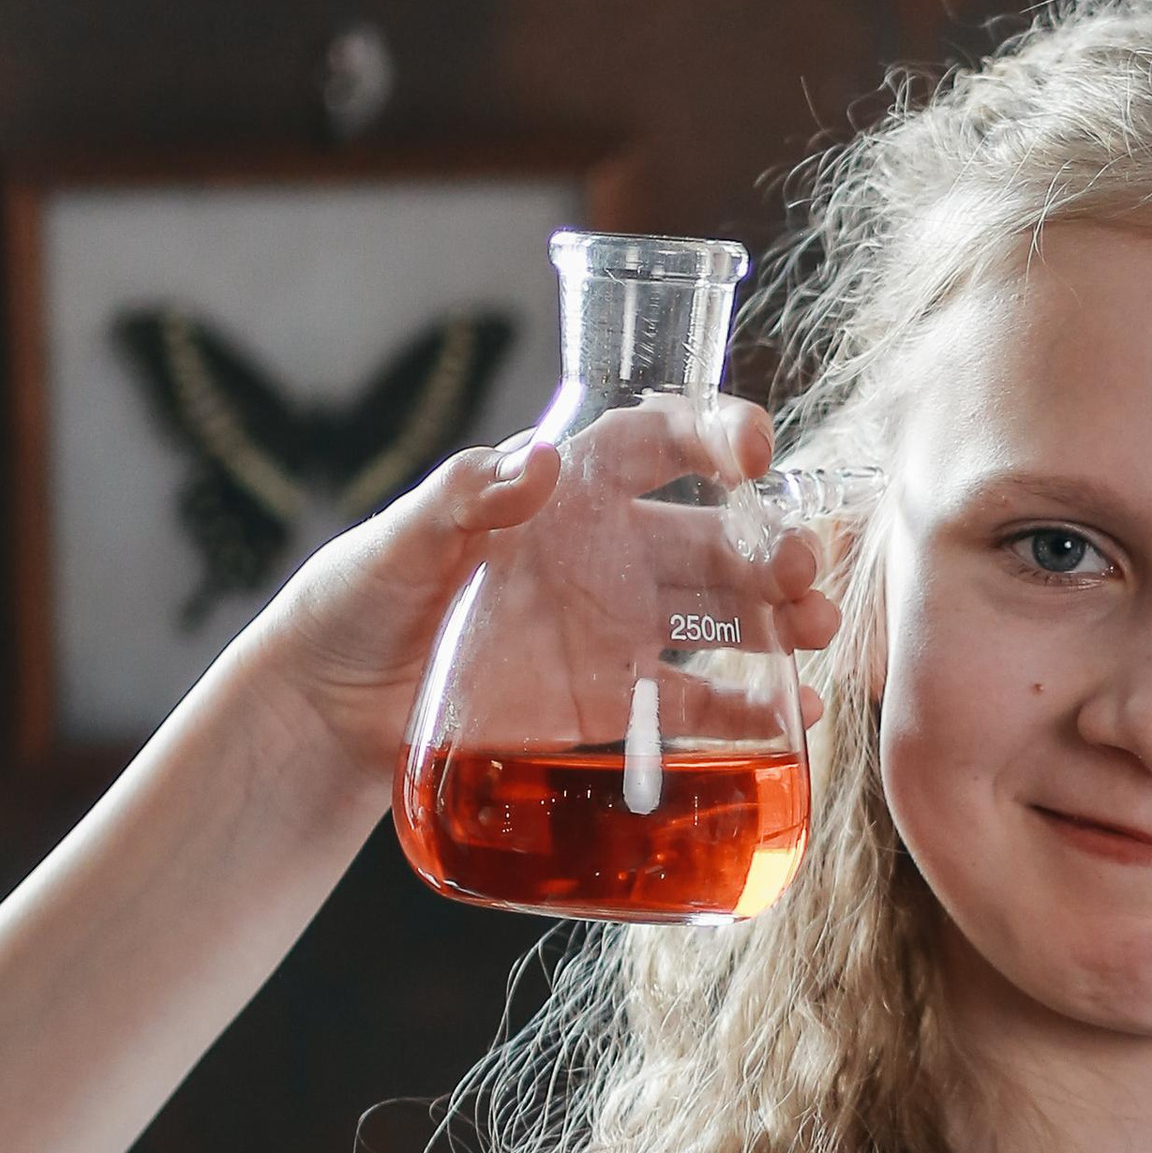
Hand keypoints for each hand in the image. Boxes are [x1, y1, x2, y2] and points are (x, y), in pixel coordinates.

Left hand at [231, 399, 844, 794]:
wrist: (331, 707)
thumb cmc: (357, 600)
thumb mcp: (396, 541)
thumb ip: (462, 498)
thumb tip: (540, 460)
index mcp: (566, 493)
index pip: (657, 443)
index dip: (713, 435)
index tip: (755, 450)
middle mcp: (609, 553)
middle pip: (715, 538)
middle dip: (771, 548)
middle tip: (803, 572)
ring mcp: (620, 629)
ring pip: (727, 616)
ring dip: (783, 622)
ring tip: (819, 635)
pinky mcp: (617, 703)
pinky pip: (701, 705)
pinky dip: (754, 713)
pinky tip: (797, 717)